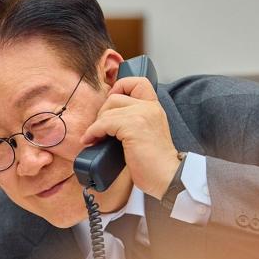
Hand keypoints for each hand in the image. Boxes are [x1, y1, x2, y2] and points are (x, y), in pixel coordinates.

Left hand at [79, 77, 180, 199]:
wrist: (167, 176)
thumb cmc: (154, 162)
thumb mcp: (146, 134)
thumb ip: (133, 121)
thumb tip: (106, 118)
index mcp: (154, 108)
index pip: (138, 82)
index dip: (120, 87)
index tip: (110, 104)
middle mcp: (149, 107)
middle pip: (115, 97)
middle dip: (102, 113)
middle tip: (100, 129)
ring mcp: (141, 115)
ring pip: (107, 110)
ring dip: (96, 125)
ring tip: (94, 138)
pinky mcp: (132, 126)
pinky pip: (103, 123)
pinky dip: (93, 132)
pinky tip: (91, 141)